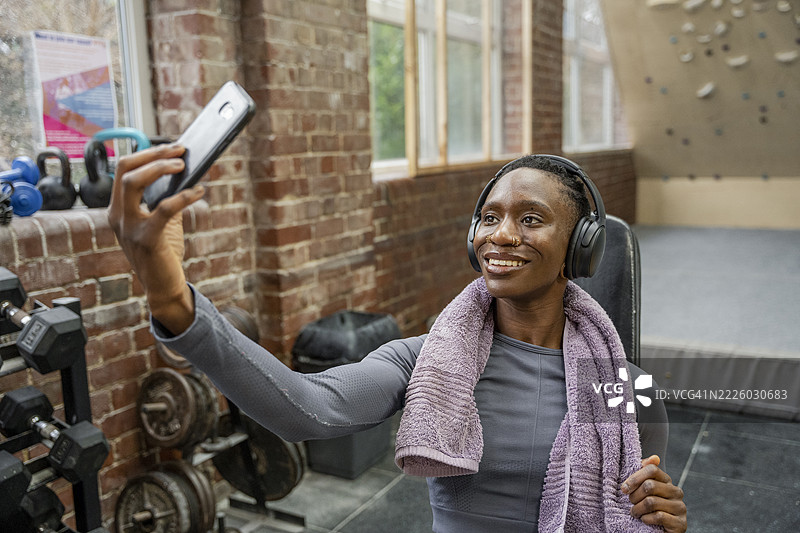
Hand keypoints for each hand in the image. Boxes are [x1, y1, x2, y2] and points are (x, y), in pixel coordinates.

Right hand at [107, 143, 204, 334]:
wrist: (163, 287)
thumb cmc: (163, 253)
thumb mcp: (162, 221)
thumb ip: (166, 197)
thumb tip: (185, 172)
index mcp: (118, 209)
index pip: (123, 169)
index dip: (147, 153)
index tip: (172, 148)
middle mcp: (117, 216)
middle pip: (124, 169)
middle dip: (153, 154)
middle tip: (179, 150)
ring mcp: (128, 227)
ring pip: (132, 182)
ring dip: (159, 168)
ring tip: (182, 165)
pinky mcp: (146, 239)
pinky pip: (163, 209)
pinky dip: (183, 196)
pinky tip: (199, 191)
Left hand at [622, 455, 686, 531]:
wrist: (660, 531)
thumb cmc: (649, 508)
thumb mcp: (644, 490)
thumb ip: (645, 473)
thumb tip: (654, 457)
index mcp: (667, 481)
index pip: (652, 469)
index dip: (635, 477)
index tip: (624, 489)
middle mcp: (676, 492)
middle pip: (649, 486)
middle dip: (634, 496)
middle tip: (631, 503)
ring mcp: (680, 508)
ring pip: (651, 502)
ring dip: (638, 509)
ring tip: (635, 513)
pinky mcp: (681, 523)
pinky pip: (659, 516)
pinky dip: (646, 519)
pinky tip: (645, 520)